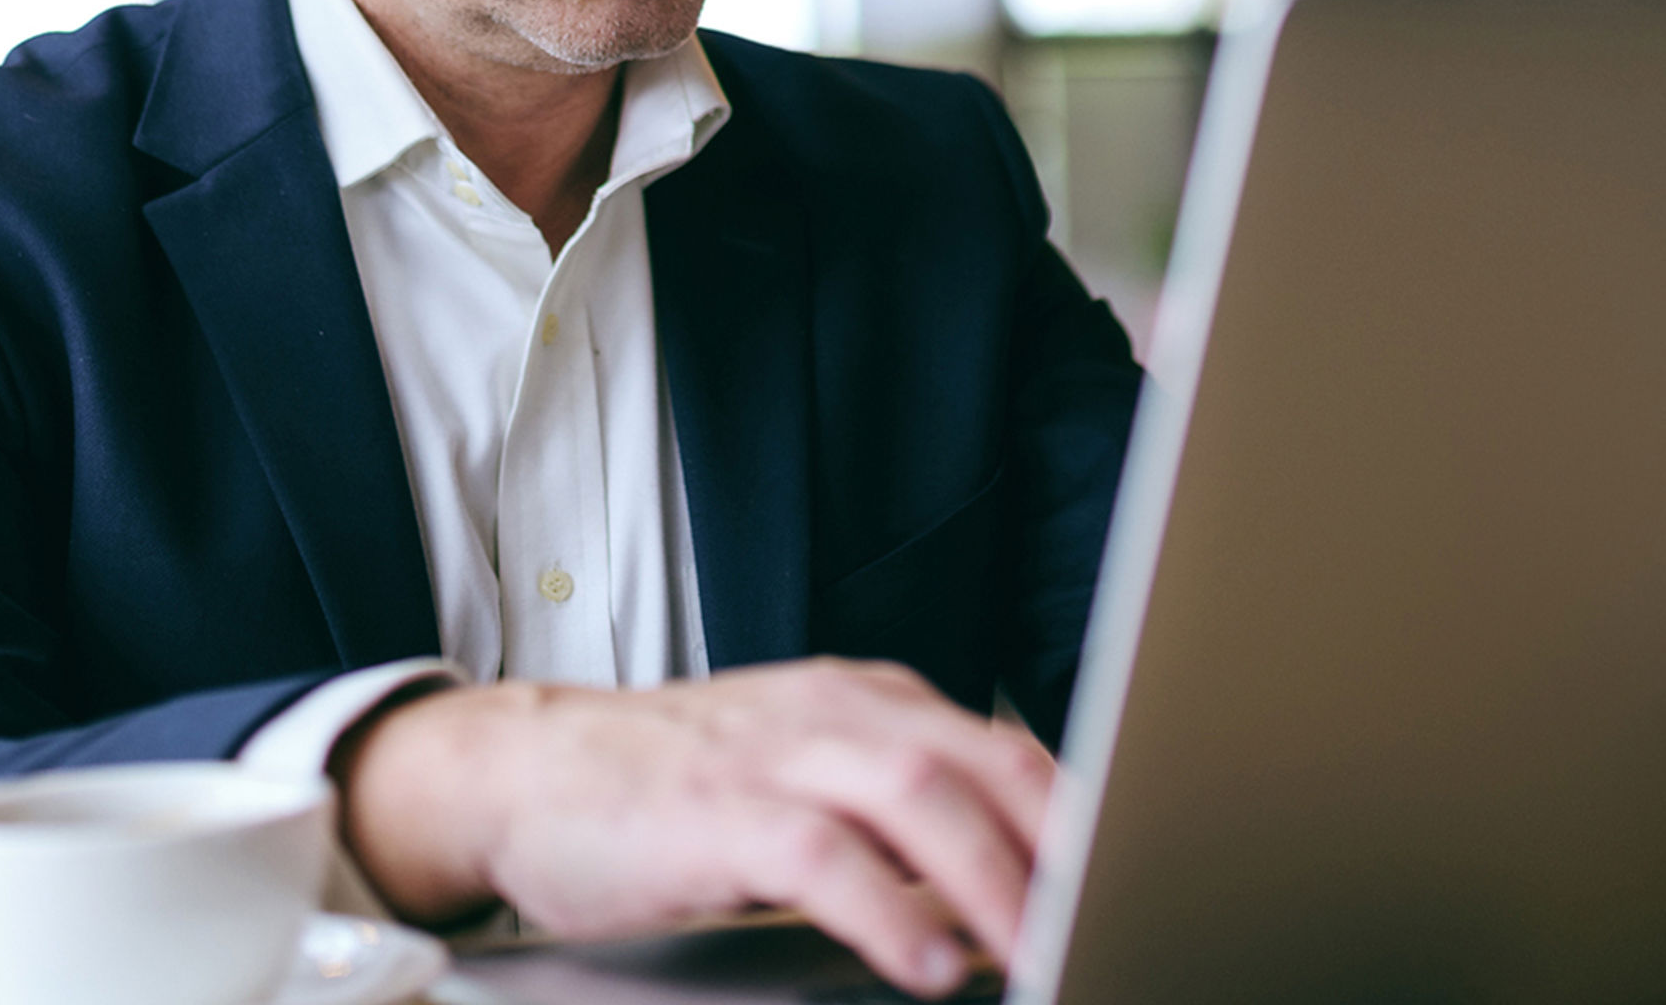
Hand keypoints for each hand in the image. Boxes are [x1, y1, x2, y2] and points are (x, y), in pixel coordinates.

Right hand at [338, 659, 1050, 996]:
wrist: (520, 769)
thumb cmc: (672, 791)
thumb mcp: (805, 777)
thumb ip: (904, 820)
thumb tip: (1015, 892)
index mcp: (871, 702)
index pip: (1009, 750)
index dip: (1084, 820)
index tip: (1144, 879)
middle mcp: (835, 712)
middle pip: (984, 764)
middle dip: (1065, 848)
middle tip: (1120, 915)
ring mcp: (773, 754)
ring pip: (920, 798)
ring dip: (995, 882)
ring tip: (1044, 951)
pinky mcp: (713, 811)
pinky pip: (822, 855)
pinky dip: (887, 910)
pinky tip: (926, 963)